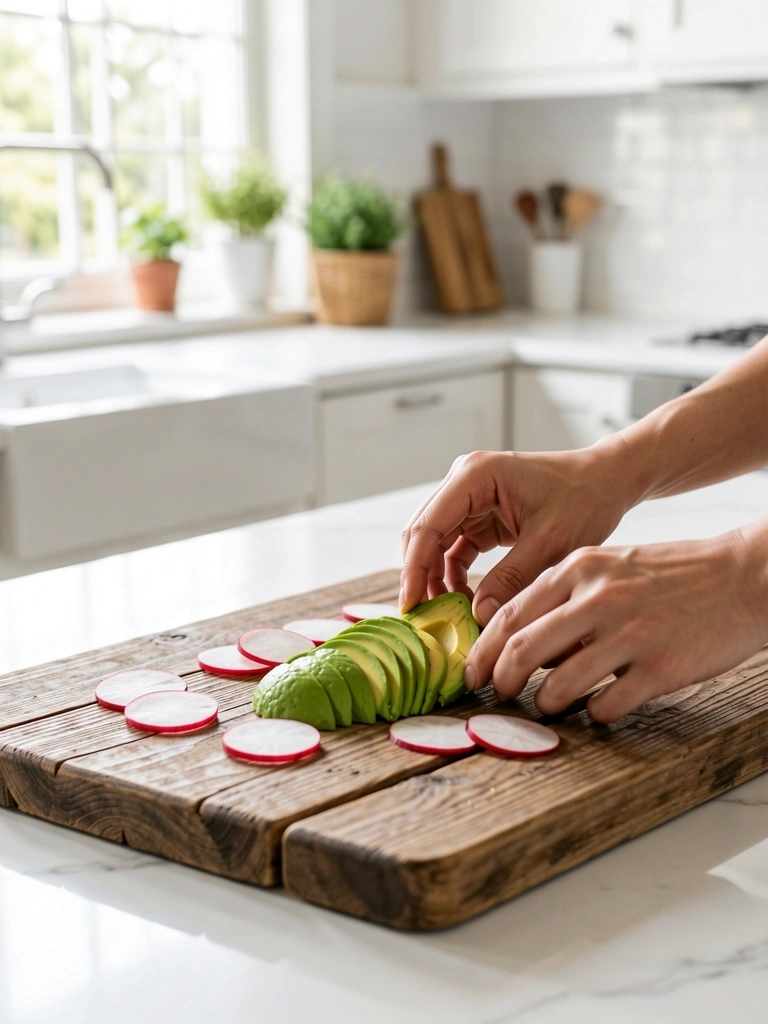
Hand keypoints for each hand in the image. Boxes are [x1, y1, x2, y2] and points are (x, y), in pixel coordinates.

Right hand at [400, 443, 636, 623]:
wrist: (608, 481)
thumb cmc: (586, 498)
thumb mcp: (551, 542)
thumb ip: (512, 578)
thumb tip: (477, 616)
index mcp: (475, 476)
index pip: (428, 526)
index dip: (413, 569)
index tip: (410, 608)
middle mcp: (464, 481)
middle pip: (423, 534)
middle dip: (419, 578)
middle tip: (423, 621)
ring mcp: (470, 498)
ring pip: (434, 545)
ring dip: (435, 580)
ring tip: (445, 618)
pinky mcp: (480, 516)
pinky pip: (454, 550)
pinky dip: (454, 577)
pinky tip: (465, 603)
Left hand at [464, 524, 767, 722]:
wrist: (743, 576)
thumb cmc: (671, 574)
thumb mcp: (610, 565)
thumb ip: (565, 596)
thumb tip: (522, 641)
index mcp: (580, 568)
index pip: (509, 614)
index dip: (482, 651)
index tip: (473, 672)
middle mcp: (598, 598)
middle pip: (522, 651)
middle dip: (500, 682)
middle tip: (498, 696)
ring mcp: (630, 634)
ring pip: (558, 685)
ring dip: (544, 704)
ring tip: (549, 706)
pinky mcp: (660, 668)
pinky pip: (606, 706)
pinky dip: (593, 714)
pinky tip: (599, 707)